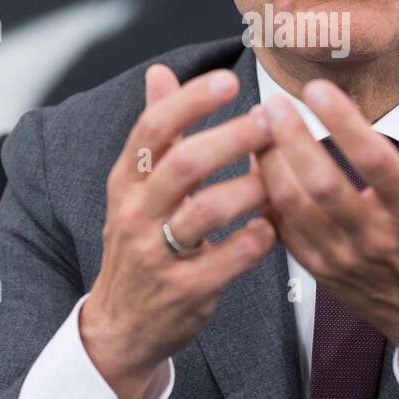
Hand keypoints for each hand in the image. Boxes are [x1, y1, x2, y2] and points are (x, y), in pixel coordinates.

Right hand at [82, 64, 275, 398]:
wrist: (121, 325)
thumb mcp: (136, 187)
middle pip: (184, 163)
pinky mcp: (182, 291)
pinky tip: (272, 228)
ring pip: (207, 210)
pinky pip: (226, 260)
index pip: (153, 129)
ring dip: (251, 188)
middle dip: (233, 138)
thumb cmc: (140, 243)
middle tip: (271, 122)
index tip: (230, 80)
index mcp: (127, 181)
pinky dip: (255, 240)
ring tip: (278, 178)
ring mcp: (157, 254)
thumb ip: (156, 131)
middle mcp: (136, 213)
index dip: (192, 101)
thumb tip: (160, 72)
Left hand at [254, 51, 398, 381]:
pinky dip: (265, 194)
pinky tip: (258, 162)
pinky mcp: (319, 270)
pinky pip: (281, 230)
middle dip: (291, 138)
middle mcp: (376, 236)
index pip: (375, 160)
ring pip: (294, 207)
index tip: (316, 88)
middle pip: (323, 184)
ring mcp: (343, 257)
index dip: (343, 122)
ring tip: (258, 125)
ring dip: (270, 163)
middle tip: (272, 101)